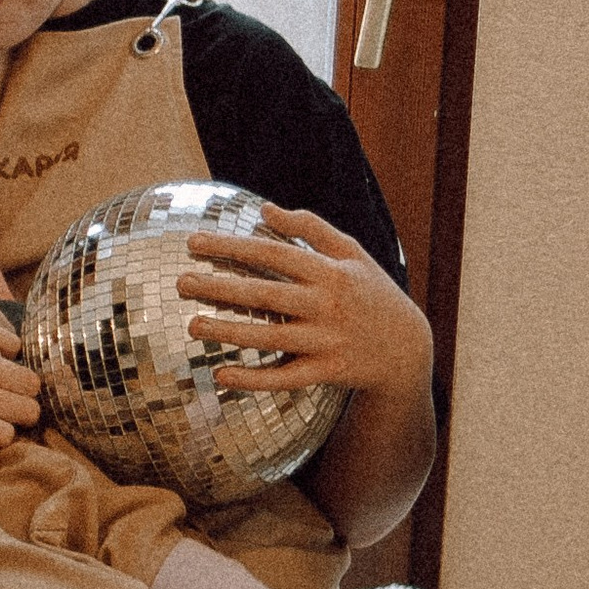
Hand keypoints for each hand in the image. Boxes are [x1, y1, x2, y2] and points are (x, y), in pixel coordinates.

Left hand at [179, 205, 434, 396]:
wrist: (408, 347)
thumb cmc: (372, 293)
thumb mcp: (351, 253)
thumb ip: (310, 228)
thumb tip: (264, 208)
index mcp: (329, 272)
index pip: (272, 254)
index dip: (232, 247)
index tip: (192, 243)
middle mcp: (326, 305)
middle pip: (265, 295)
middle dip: (221, 288)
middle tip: (180, 283)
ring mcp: (327, 341)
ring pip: (271, 337)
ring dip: (230, 331)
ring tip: (192, 325)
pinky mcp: (328, 372)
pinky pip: (285, 378)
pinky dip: (254, 379)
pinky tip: (221, 374)